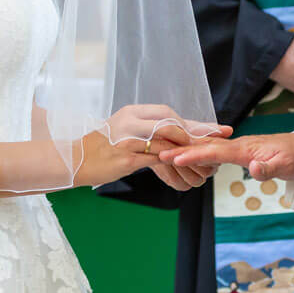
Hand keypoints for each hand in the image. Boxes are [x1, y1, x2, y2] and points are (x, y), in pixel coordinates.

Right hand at [79, 105, 230, 190]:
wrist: (73, 159)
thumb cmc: (102, 148)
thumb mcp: (126, 133)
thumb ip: (150, 132)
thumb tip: (178, 136)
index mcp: (134, 112)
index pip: (172, 115)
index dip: (197, 123)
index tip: (220, 129)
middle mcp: (132, 120)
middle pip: (174, 126)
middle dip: (198, 137)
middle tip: (219, 145)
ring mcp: (128, 137)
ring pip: (168, 143)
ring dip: (188, 156)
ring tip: (204, 167)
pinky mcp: (125, 156)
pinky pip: (156, 161)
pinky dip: (172, 170)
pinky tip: (183, 179)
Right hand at [162, 131, 293, 186]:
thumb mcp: (286, 165)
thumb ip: (268, 167)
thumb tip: (252, 167)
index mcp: (246, 148)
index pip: (214, 152)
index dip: (194, 155)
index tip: (173, 157)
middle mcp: (239, 146)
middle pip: (206, 147)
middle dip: (182, 150)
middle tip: (158, 153)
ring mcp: (240, 148)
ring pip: (209, 149)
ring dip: (188, 151)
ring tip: (166, 154)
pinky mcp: (242, 152)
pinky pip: (216, 152)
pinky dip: (201, 153)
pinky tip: (192, 156)